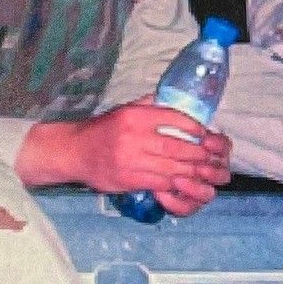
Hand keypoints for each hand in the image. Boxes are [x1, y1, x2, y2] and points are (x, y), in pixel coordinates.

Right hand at [65, 104, 231, 213]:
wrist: (74, 152)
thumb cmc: (101, 130)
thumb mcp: (123, 110)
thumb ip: (148, 106)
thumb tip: (174, 101)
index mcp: (134, 116)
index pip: (172, 118)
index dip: (193, 127)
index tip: (203, 133)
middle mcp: (133, 137)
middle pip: (175, 146)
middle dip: (196, 152)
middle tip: (208, 155)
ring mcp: (131, 161)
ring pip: (170, 167)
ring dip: (189, 170)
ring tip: (200, 169)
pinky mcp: (128, 180)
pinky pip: (159, 182)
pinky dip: (173, 182)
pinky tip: (181, 180)